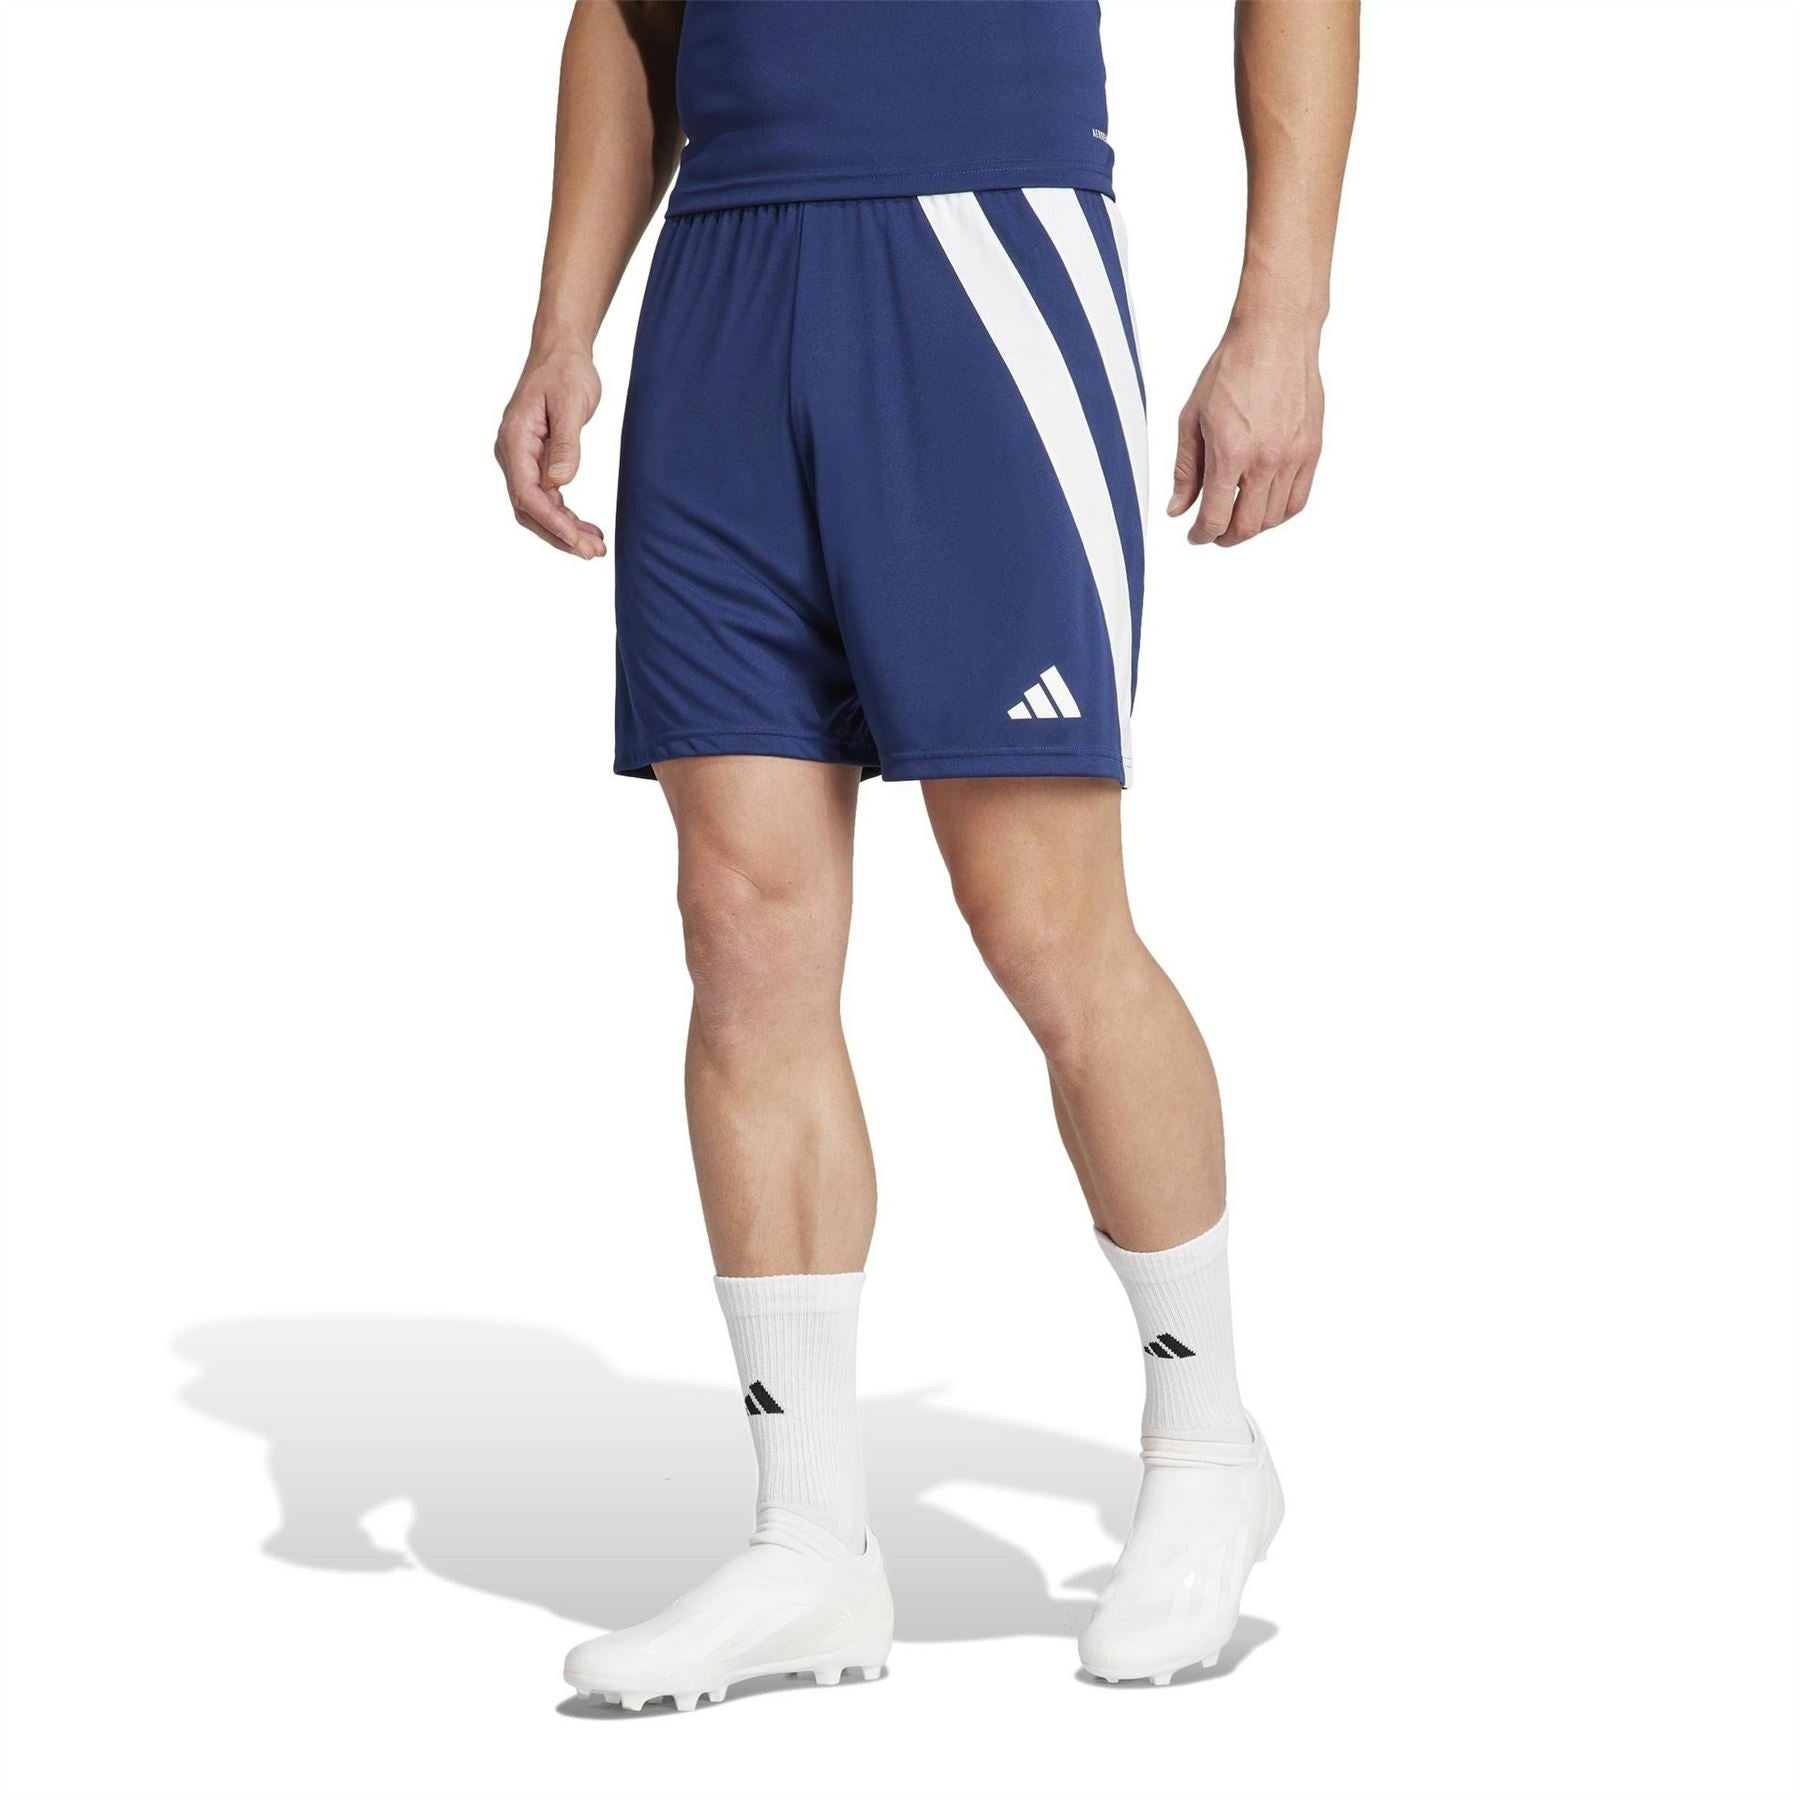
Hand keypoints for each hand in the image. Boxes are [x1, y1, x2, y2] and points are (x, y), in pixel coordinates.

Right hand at [495, 348, 605, 557]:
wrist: (561, 352)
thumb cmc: (565, 372)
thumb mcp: (570, 403)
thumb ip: (565, 444)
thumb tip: (560, 482)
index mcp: (515, 439)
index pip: (527, 493)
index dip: (552, 522)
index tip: (577, 541)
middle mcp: (512, 453)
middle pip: (528, 508)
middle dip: (559, 534)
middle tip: (592, 553)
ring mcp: (521, 459)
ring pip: (537, 508)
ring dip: (564, 530)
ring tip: (595, 547)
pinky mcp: (534, 461)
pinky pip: (546, 498)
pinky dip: (565, 516)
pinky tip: (587, 529)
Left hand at [1168, 317, 1323, 546]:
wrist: (1275, 336)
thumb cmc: (1232, 369)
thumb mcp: (1192, 419)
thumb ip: (1185, 470)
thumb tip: (1177, 509)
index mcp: (1230, 452)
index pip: (1214, 518)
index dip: (1201, 535)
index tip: (1195, 536)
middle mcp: (1265, 460)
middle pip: (1246, 527)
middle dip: (1225, 537)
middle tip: (1214, 532)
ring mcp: (1293, 457)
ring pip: (1273, 519)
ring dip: (1252, 527)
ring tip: (1237, 516)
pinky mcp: (1312, 450)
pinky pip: (1298, 500)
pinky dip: (1279, 513)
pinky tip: (1264, 505)